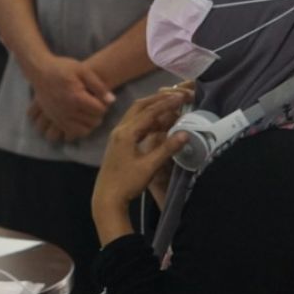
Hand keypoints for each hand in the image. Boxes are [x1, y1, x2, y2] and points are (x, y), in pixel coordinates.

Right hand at [27, 55, 114, 141]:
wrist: (40, 71)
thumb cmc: (62, 68)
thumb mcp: (83, 70)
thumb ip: (98, 86)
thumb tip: (111, 101)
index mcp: (76, 97)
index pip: (100, 110)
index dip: (104, 104)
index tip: (99, 97)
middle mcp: (68, 110)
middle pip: (94, 121)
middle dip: (98, 114)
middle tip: (95, 104)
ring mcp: (60, 117)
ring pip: (84, 130)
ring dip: (90, 123)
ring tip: (88, 112)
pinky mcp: (55, 120)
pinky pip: (71, 133)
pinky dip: (79, 129)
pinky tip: (80, 119)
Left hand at [91, 89, 190, 244]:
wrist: (107, 198)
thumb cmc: (127, 183)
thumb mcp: (149, 166)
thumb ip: (167, 148)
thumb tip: (186, 133)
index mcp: (126, 133)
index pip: (149, 112)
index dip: (166, 103)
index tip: (182, 96)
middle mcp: (120, 129)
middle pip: (140, 107)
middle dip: (159, 100)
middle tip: (177, 96)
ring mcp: (118, 135)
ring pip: (137, 115)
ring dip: (154, 110)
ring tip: (172, 108)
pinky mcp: (119, 143)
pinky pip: (135, 125)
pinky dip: (149, 122)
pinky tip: (160, 125)